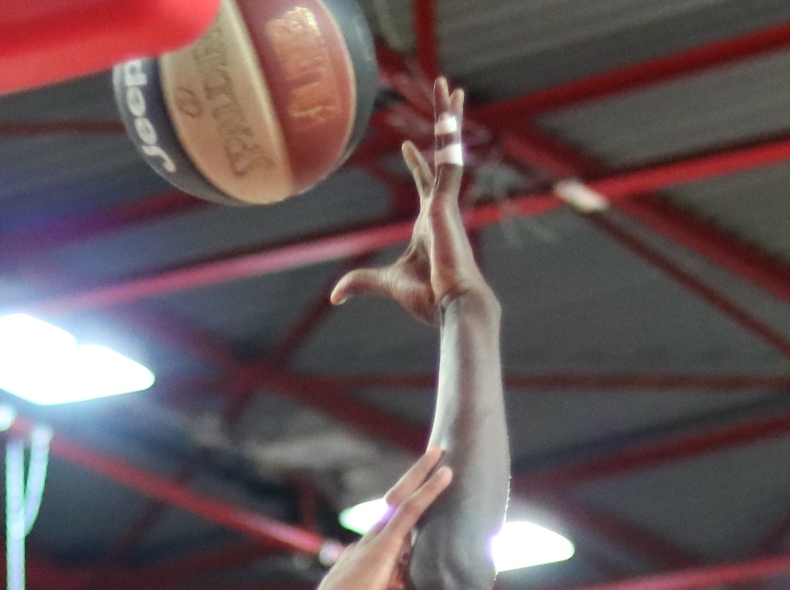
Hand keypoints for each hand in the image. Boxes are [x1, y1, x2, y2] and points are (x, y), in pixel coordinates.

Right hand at [306, 446, 451, 589]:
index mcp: (357, 572)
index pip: (386, 553)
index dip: (404, 552)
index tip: (419, 554)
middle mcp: (364, 551)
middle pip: (393, 514)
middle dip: (410, 491)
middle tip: (428, 469)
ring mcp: (375, 544)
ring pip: (404, 502)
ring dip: (423, 478)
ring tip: (442, 456)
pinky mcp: (385, 543)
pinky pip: (412, 510)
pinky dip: (429, 491)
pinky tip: (446, 473)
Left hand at [328, 79, 487, 323]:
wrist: (453, 305)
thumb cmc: (429, 298)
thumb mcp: (387, 284)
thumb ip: (361, 283)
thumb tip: (335, 296)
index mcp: (431, 224)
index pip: (426, 185)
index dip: (418, 164)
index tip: (408, 143)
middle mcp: (441, 208)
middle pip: (442, 157)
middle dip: (443, 127)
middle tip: (445, 99)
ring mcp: (446, 202)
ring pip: (448, 147)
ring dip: (448, 115)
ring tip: (448, 84)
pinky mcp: (447, 201)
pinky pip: (449, 156)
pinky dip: (449, 130)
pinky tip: (449, 104)